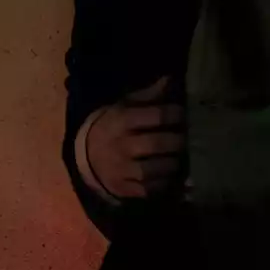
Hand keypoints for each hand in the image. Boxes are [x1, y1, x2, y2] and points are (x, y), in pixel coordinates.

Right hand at [86, 76, 185, 198]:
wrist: (85, 155)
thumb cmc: (110, 126)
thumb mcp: (122, 107)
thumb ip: (147, 96)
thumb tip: (169, 79)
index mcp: (121, 121)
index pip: (155, 116)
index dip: (174, 114)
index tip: (181, 114)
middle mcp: (121, 146)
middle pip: (157, 144)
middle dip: (177, 141)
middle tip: (184, 139)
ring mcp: (121, 169)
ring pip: (154, 169)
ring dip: (171, 164)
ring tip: (176, 158)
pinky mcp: (123, 188)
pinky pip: (148, 189)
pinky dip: (161, 183)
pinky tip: (166, 175)